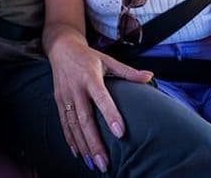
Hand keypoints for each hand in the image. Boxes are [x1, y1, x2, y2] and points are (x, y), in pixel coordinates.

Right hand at [48, 37, 152, 171]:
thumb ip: (128, 72)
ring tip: (94, 163)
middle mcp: (76, 88)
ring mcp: (65, 96)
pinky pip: (64, 123)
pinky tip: (78, 153)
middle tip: (104, 162)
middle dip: (94, 142)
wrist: (61, 48)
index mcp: (90, 77)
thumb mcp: (108, 60)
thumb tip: (150, 76)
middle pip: (85, 119)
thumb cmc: (88, 56)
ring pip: (73, 125)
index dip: (111, 115)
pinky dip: (70, 139)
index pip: (102, 98)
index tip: (120, 133)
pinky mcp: (59, 101)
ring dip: (83, 145)